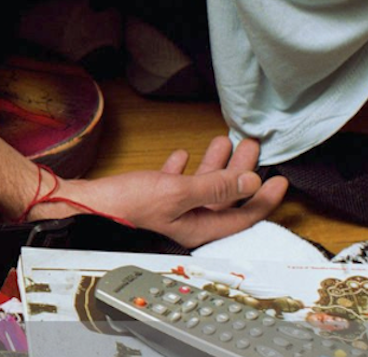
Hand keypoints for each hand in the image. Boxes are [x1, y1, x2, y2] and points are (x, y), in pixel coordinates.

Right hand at [35, 137, 288, 248]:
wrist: (87, 203)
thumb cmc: (128, 204)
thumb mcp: (177, 193)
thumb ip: (216, 188)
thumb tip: (251, 182)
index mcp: (200, 226)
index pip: (243, 214)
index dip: (264, 197)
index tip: (280, 178)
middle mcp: (189, 219)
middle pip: (226, 196)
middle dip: (242, 172)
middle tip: (254, 148)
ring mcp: (170, 208)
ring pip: (203, 186)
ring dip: (216, 165)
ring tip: (225, 141)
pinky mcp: (151, 196)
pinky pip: (177, 182)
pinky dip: (185, 168)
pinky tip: (185, 155)